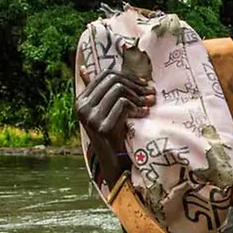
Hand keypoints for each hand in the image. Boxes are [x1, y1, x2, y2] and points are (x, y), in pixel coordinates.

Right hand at [75, 65, 155, 187]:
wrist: (113, 163)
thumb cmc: (113, 135)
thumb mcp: (104, 112)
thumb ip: (99, 92)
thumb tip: (85, 68)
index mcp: (81, 101)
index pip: (105, 75)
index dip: (128, 76)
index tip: (144, 84)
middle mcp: (82, 107)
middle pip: (113, 80)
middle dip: (136, 85)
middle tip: (151, 92)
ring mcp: (91, 118)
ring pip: (119, 90)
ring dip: (139, 96)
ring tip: (150, 103)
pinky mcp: (103, 127)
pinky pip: (124, 105)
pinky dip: (138, 108)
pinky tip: (144, 114)